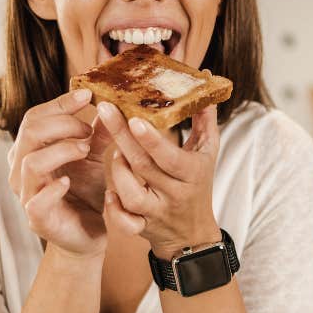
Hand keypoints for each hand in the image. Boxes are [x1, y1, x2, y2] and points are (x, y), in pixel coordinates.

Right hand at [8, 89, 106, 256]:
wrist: (86, 234)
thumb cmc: (84, 192)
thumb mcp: (93, 157)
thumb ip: (97, 132)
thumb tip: (111, 102)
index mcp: (30, 150)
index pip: (35, 117)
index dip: (60, 103)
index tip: (88, 95)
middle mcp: (21, 169)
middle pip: (30, 132)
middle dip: (63, 124)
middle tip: (89, 130)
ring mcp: (27, 194)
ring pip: (31, 162)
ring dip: (62, 150)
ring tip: (86, 150)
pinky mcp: (37, 219)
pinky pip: (37, 200)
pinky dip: (53, 188)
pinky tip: (70, 181)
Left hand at [97, 102, 221, 258]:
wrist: (193, 234)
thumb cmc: (198, 183)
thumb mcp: (206, 151)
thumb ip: (204, 118)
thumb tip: (206, 79)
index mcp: (191, 172)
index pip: (170, 157)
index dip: (151, 140)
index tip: (134, 117)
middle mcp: (174, 193)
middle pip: (144, 166)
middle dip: (122, 137)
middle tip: (105, 109)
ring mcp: (157, 211)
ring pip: (131, 195)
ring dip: (117, 171)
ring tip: (115, 151)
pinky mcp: (142, 227)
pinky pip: (125, 222)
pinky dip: (113, 208)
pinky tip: (108, 192)